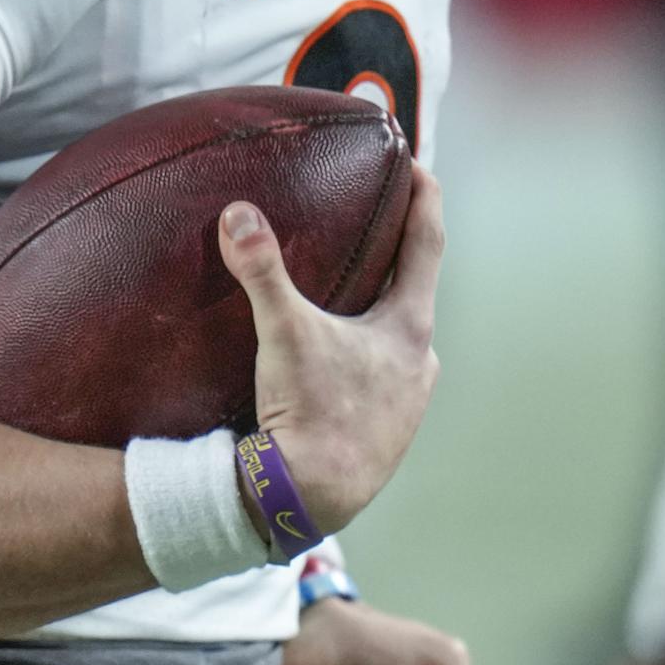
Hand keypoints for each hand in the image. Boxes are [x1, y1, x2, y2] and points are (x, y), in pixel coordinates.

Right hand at [223, 167, 443, 533]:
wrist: (311, 498)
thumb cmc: (313, 414)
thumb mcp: (285, 333)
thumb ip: (262, 271)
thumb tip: (238, 215)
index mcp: (409, 329)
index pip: (426, 245)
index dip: (424, 199)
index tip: (418, 166)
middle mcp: (419, 362)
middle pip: (412, 292)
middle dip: (395, 259)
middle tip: (372, 226)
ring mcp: (407, 402)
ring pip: (396, 340)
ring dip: (376, 314)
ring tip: (346, 296)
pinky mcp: (384, 432)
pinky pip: (378, 377)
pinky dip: (360, 356)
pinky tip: (332, 362)